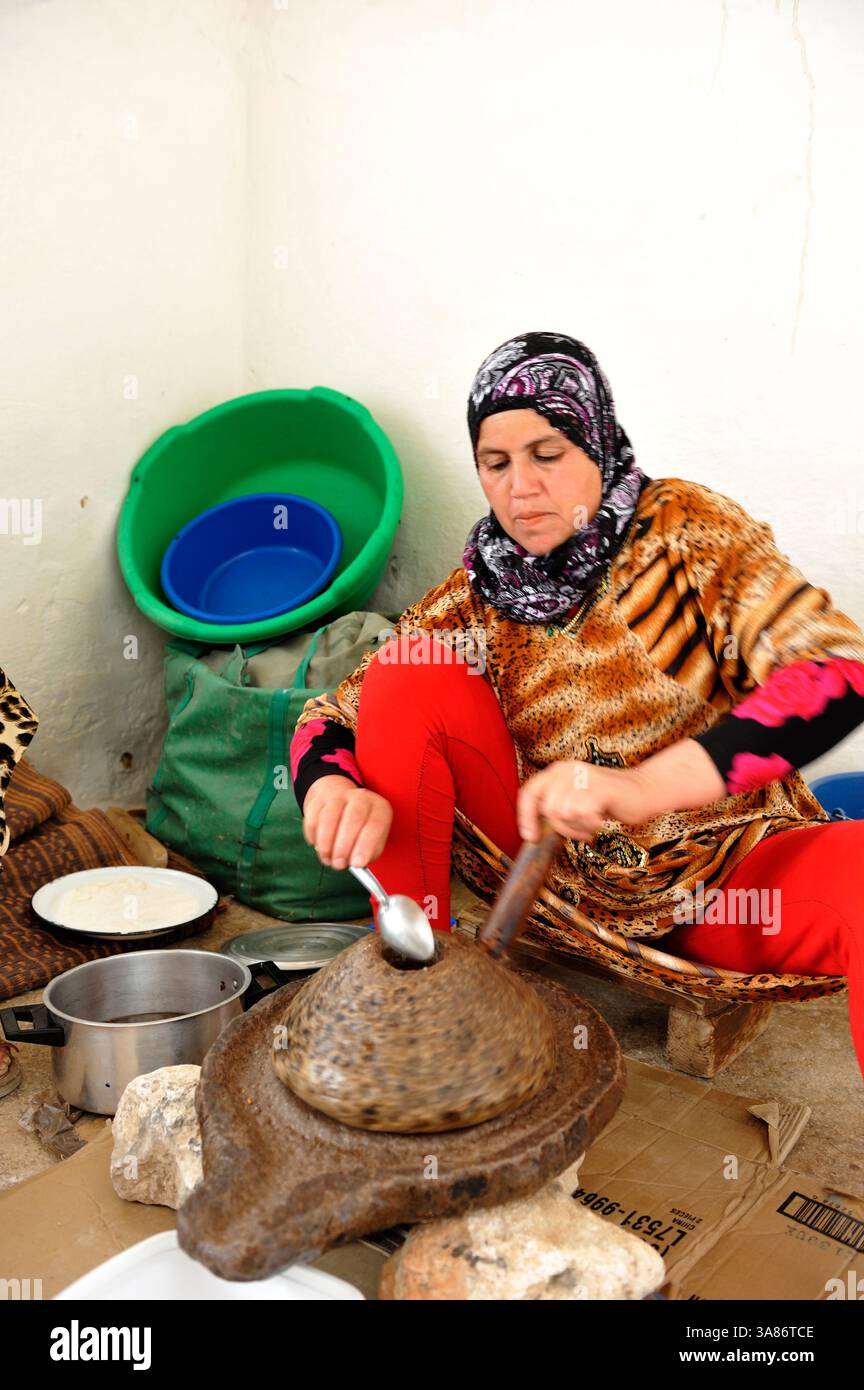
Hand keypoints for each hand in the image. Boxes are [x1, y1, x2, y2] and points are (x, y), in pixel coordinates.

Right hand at [302, 776, 392, 869]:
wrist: (342, 803)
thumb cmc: (361, 829)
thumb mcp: (373, 840)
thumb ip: (368, 853)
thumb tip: (356, 863)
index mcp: (379, 808)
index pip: (375, 824)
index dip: (366, 846)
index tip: (357, 864)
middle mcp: (361, 798)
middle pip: (353, 817)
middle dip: (343, 846)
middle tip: (339, 864)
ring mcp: (339, 796)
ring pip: (329, 817)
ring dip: (326, 843)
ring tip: (328, 859)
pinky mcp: (319, 800)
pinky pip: (312, 819)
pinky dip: (313, 836)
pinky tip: (318, 846)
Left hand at [517, 760, 655, 842]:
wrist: (642, 791)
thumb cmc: (608, 800)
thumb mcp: (576, 800)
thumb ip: (556, 807)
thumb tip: (532, 831)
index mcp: (558, 771)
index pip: (529, 792)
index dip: (525, 816)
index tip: (531, 837)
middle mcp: (568, 770)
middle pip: (548, 809)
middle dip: (563, 827)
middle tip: (581, 830)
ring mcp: (584, 777)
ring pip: (564, 813)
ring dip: (578, 827)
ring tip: (592, 824)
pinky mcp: (599, 788)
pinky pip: (581, 814)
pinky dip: (590, 825)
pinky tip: (600, 822)